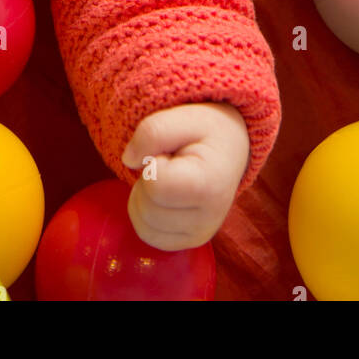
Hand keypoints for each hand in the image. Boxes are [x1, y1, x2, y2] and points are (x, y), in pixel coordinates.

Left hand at [121, 102, 249, 250]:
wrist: (230, 148)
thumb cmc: (206, 130)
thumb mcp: (183, 116)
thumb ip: (152, 131)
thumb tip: (128, 159)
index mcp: (208, 185)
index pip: (154, 184)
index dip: (153, 163)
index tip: (171, 153)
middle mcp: (209, 219)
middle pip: (146, 208)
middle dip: (147, 181)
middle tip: (170, 164)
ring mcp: (200, 235)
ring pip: (143, 226)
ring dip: (144, 198)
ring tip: (168, 179)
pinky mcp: (191, 242)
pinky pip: (149, 235)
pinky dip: (146, 214)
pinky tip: (164, 196)